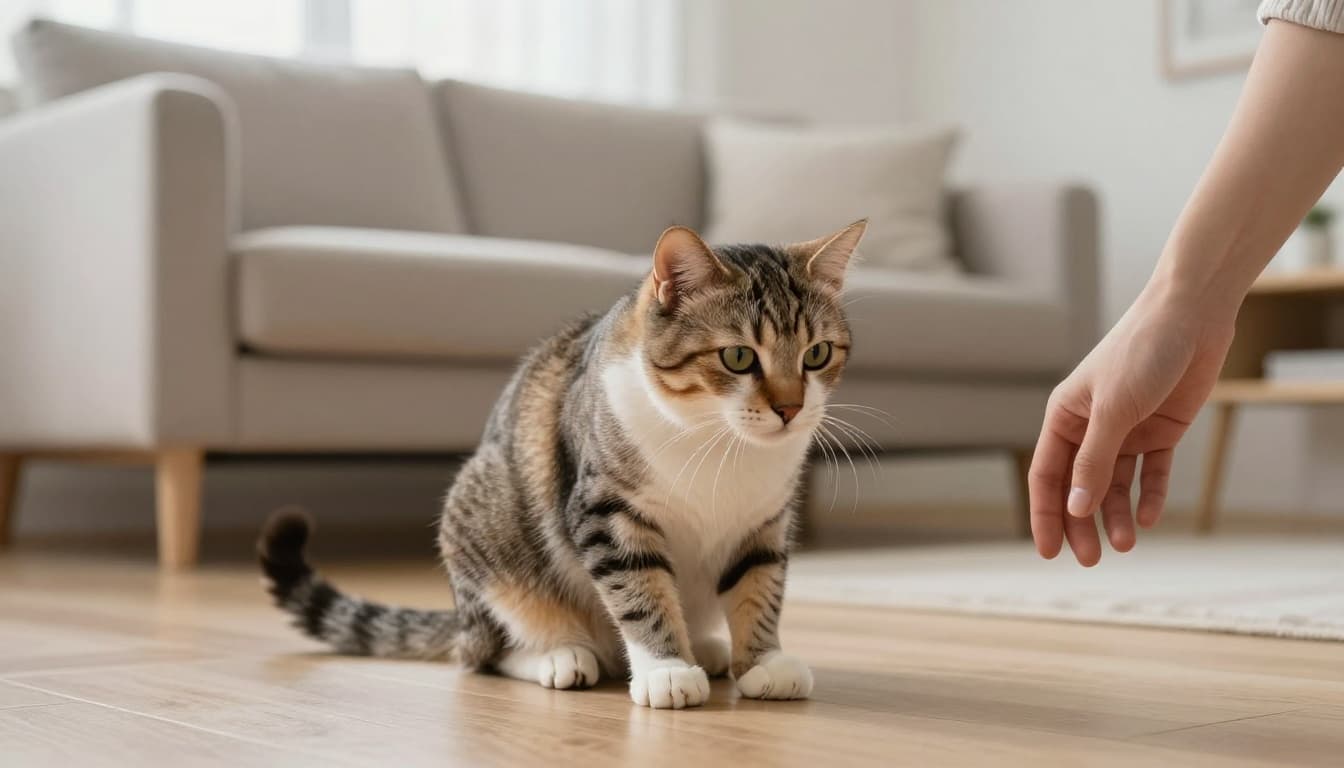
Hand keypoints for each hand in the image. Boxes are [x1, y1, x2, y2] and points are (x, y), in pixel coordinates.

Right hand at [1028, 284, 1235, 564]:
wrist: (1191, 317)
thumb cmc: (1141, 352)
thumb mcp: (1114, 410)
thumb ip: (1093, 461)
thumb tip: (1074, 508)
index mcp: (1065, 416)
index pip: (1048, 475)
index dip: (1045, 514)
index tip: (1049, 552)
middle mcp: (1092, 426)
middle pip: (1080, 486)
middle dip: (1082, 524)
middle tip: (1091, 559)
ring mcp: (1127, 430)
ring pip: (1116, 485)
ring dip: (1118, 515)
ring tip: (1126, 545)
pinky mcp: (1161, 430)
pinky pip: (1152, 473)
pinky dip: (1150, 495)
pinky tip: (1150, 519)